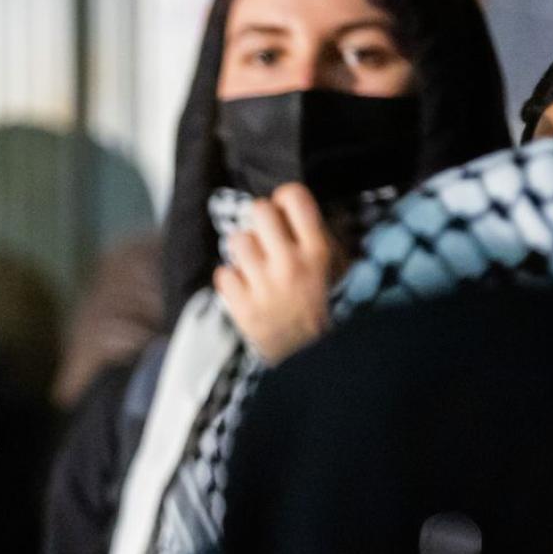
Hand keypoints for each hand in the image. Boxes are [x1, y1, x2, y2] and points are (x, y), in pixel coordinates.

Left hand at [213, 183, 334, 363]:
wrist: (310, 356)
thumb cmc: (316, 305)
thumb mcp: (329, 267)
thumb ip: (312, 236)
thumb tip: (286, 206)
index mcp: (316, 252)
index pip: (294, 198)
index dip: (284, 197)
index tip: (282, 210)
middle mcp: (290, 265)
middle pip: (259, 210)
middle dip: (260, 220)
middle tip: (265, 238)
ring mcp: (265, 286)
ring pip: (237, 240)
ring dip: (243, 251)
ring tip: (254, 265)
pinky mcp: (244, 307)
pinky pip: (223, 273)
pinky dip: (231, 280)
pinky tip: (245, 288)